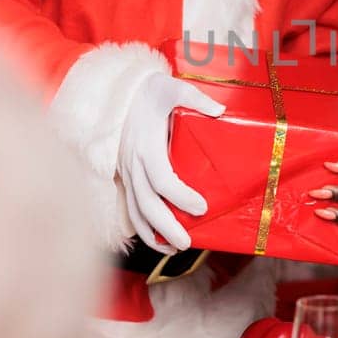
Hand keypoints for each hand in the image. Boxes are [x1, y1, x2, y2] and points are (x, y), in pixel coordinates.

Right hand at [117, 72, 222, 252]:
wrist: (116, 92)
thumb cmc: (148, 91)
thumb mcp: (171, 87)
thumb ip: (195, 98)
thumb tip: (220, 110)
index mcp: (146, 146)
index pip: (162, 179)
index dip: (180, 196)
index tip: (201, 207)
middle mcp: (133, 163)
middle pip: (147, 203)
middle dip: (166, 227)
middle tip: (187, 243)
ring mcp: (126, 171)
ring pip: (135, 210)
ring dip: (152, 234)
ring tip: (174, 249)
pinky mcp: (124, 175)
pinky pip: (130, 206)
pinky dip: (141, 227)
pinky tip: (157, 240)